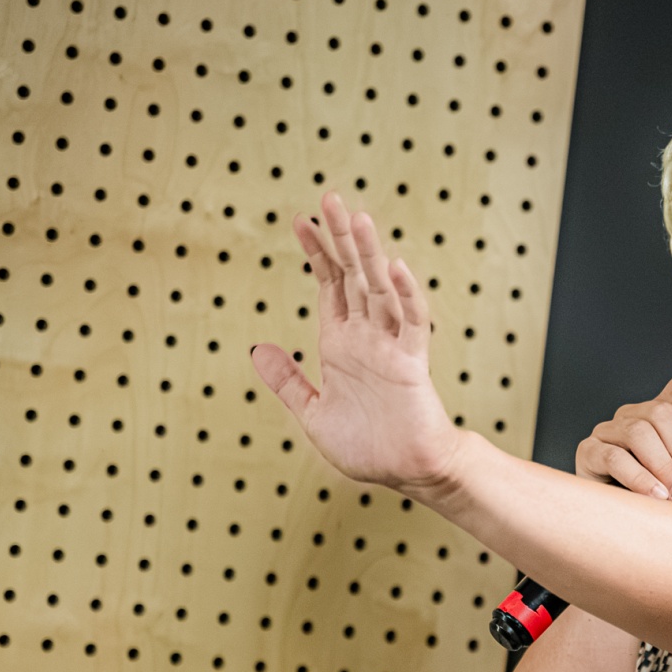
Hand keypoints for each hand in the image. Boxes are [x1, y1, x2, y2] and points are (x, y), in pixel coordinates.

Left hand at [249, 192, 459, 493]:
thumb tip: (260, 349)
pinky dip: (405, 294)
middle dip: (342, 238)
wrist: (406, 473)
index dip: (317, 253)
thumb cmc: (367, 448)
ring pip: (380, 289)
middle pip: (354, 275)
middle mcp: (366, 337)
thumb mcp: (311, 413)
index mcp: (341, 344)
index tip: (301, 220)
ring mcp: (390, 345)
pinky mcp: (411, 362)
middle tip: (330, 198)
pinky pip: (411, 322)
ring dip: (370, 254)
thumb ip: (288, 380)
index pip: (330, 286)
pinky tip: (395, 267)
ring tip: (358, 219)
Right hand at [576, 373, 671, 506]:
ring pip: (637, 431)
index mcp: (670, 413)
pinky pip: (613, 455)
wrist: (654, 537)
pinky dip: (639, 478)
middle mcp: (638, 415)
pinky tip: (655, 497)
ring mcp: (611, 431)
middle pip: (660, 411)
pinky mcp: (590, 453)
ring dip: (663, 466)